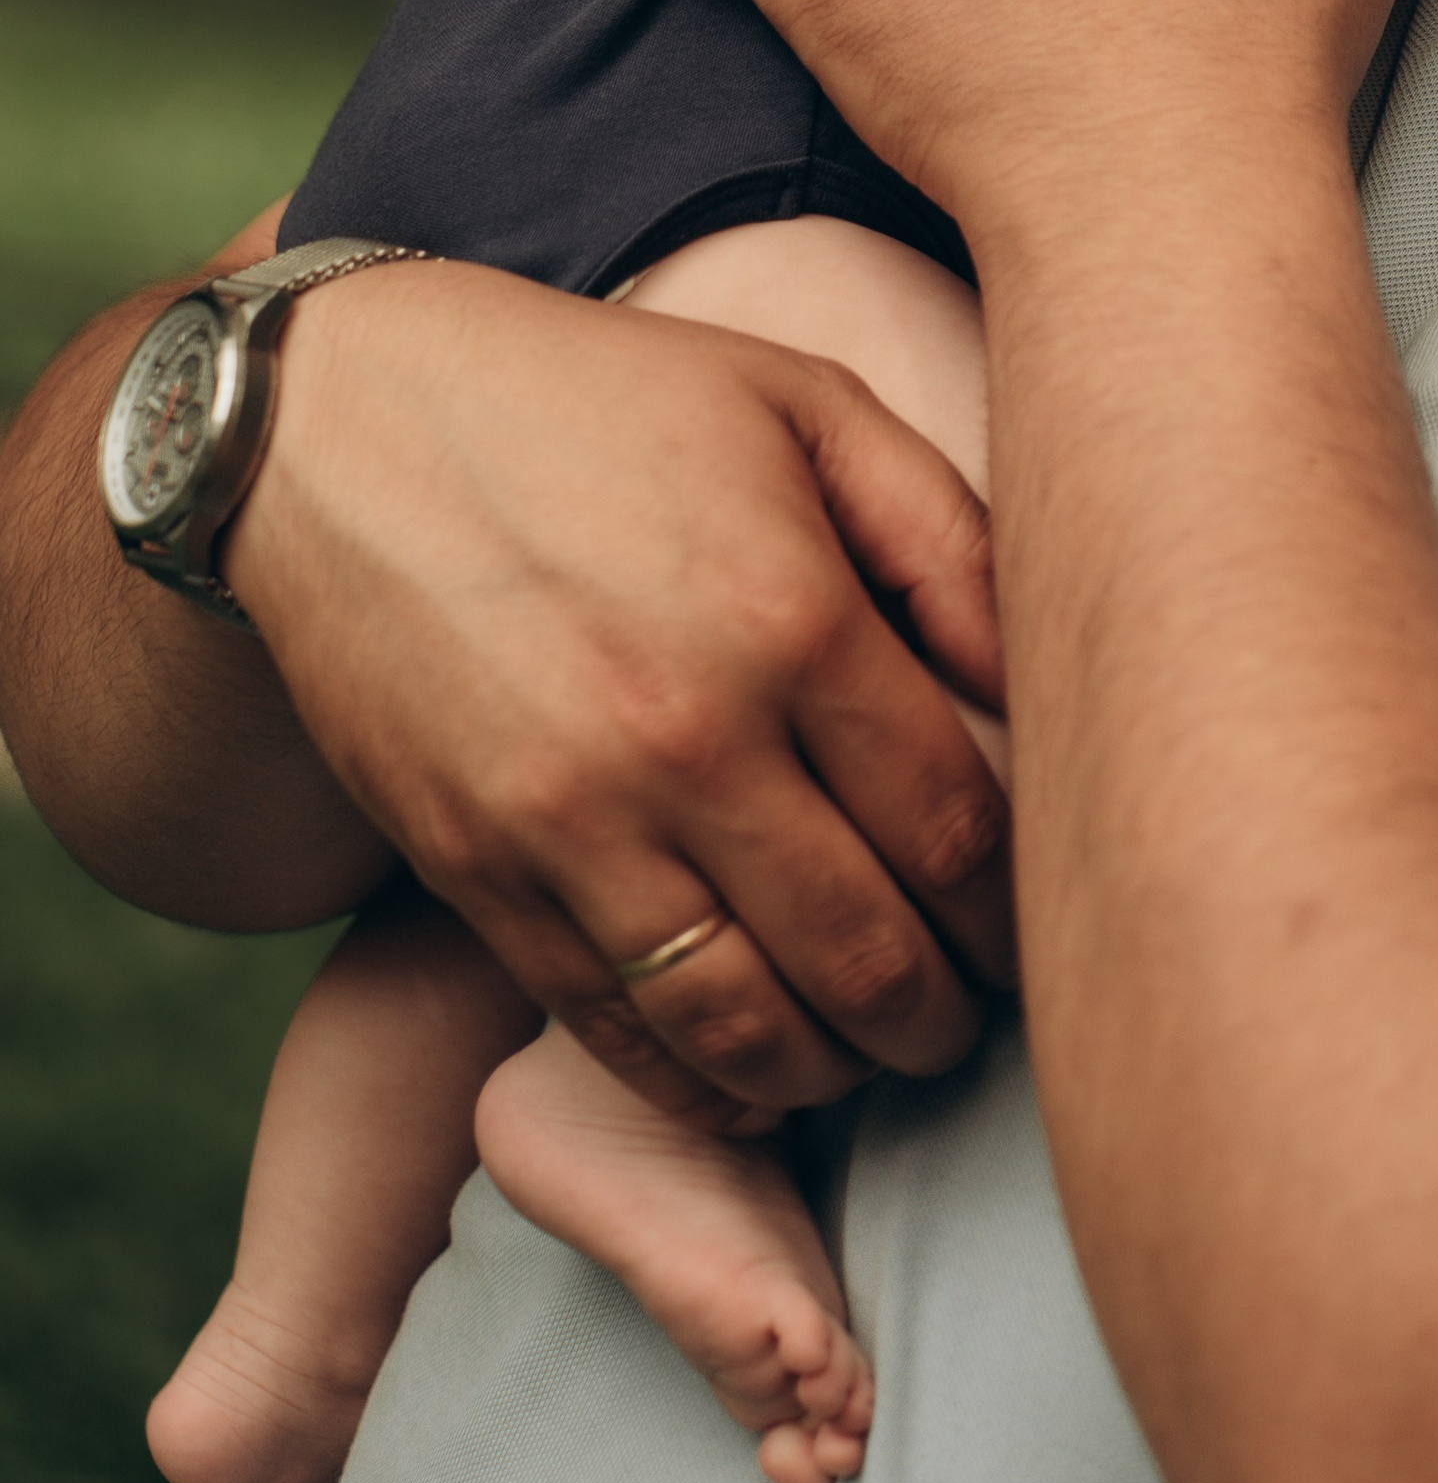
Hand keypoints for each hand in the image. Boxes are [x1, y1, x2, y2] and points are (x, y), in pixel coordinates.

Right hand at [222, 252, 1014, 1118]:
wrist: (341, 420)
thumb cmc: (604, 398)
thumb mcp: (805, 403)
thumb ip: (947, 537)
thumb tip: (1051, 681)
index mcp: (791, 615)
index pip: (954, 833)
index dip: (1013, 914)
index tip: (1035, 938)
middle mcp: (687, 736)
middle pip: (865, 954)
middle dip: (941, 1015)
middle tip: (970, 1020)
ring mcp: (569, 819)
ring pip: (743, 1025)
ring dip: (831, 1070)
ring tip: (869, 1052)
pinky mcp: (473, 870)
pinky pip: (607, 1028)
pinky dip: (696, 1084)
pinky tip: (751, 1076)